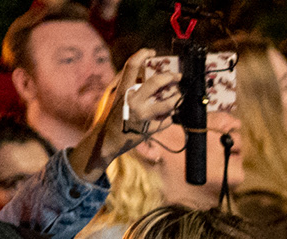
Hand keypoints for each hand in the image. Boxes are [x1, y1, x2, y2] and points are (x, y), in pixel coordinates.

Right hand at [69, 47, 180, 181]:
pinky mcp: (150, 129)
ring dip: (176, 98)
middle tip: (177, 76)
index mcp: (122, 90)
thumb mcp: (113, 94)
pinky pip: (167, 120)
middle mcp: (133, 101)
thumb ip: (125, 81)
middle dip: (170, 77)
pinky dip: (169, 116)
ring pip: (168, 103)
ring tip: (177, 96)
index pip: (131, 66)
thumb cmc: (112, 114)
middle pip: (156, 82)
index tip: (152, 51)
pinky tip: (166, 116)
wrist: (108, 139)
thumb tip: (140, 67)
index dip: (142, 54)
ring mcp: (143, 116)